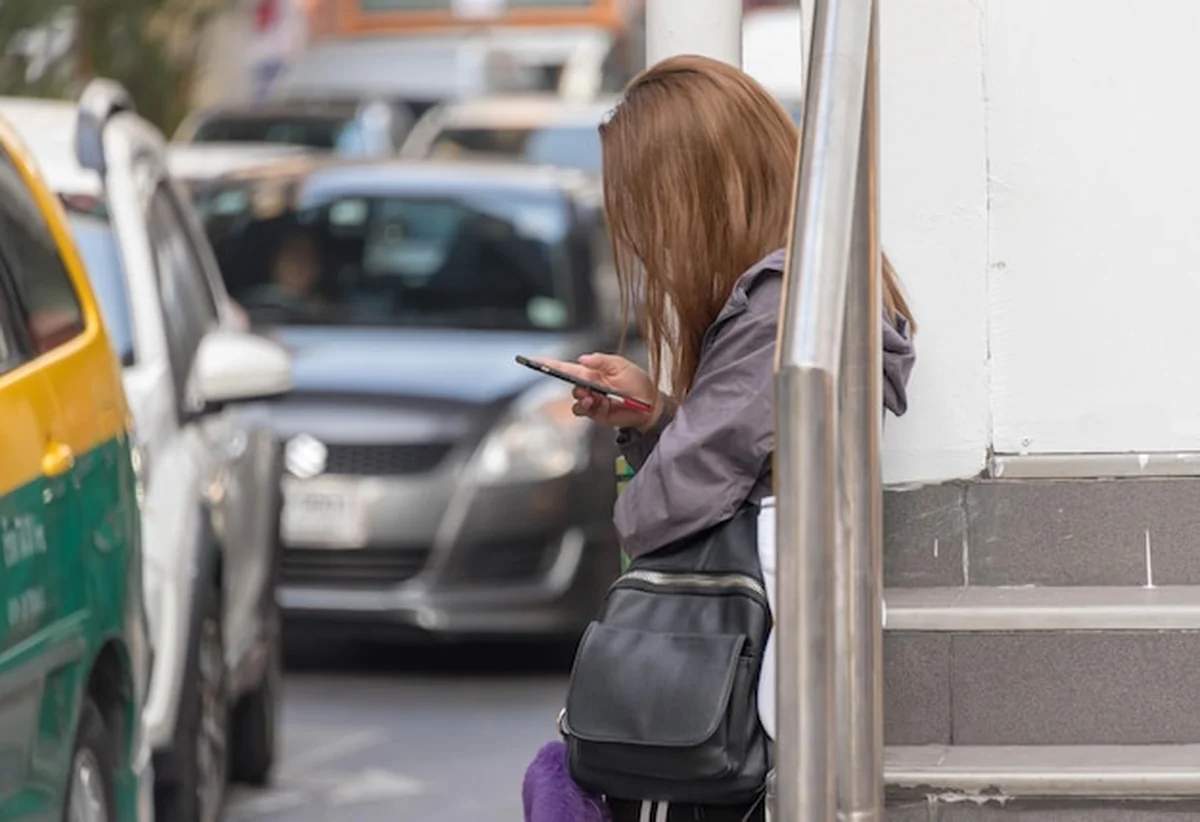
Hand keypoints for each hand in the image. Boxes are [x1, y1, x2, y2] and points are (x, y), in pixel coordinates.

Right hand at [536, 353, 662, 431]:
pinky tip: (598, 404)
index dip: (550, 364)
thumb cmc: (638, 384)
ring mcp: (592, 401)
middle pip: (569, 384)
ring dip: (581, 398)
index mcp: (593, 372)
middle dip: (573, 384)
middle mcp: (589, 386)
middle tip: (583, 386)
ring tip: (593, 397)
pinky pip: (583, 411)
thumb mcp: (622, 366)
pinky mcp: (596, 414)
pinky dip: (587, 407)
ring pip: (575, 399)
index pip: (567, 367)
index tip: (535, 361)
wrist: (650, 406)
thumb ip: (601, 361)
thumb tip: (582, 359)